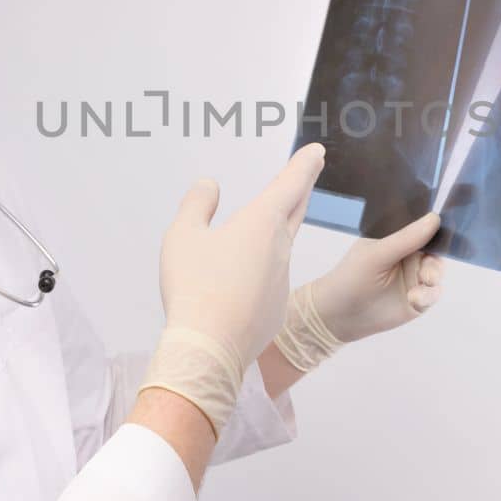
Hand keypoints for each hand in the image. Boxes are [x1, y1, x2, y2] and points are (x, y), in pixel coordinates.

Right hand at [138, 143, 325, 435]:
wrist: (209, 348)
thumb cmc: (193, 287)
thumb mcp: (182, 236)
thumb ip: (197, 204)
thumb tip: (210, 185)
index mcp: (261, 223)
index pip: (290, 184)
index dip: (304, 165)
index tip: (317, 151)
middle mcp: (280, 247)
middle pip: (295, 211)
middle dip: (302, 188)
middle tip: (309, 172)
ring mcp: (282, 280)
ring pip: (278, 249)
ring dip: (269, 238)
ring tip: (242, 242)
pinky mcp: (278, 308)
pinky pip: (269, 282)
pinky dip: (257, 275)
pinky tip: (235, 289)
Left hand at [272, 211, 445, 373]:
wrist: (338, 316)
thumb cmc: (351, 278)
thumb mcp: (377, 255)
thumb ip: (406, 239)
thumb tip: (434, 218)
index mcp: (397, 239)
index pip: (422, 228)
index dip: (434, 228)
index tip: (444, 230)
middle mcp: (408, 256)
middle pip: (435, 252)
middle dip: (435, 260)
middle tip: (429, 269)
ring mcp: (414, 278)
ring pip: (437, 273)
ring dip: (433, 277)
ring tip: (424, 282)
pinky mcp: (418, 300)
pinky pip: (433, 294)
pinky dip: (428, 295)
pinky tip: (415, 299)